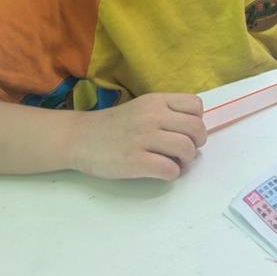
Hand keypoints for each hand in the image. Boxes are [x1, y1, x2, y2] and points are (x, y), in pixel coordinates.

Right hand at [71, 93, 206, 180]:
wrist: (79, 138)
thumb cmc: (114, 125)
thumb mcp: (142, 107)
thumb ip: (166, 112)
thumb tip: (193, 130)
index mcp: (156, 101)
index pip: (195, 105)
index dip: (197, 120)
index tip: (186, 131)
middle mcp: (152, 116)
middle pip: (196, 128)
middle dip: (197, 143)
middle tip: (186, 151)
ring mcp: (143, 138)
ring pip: (187, 149)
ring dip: (187, 160)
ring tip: (176, 162)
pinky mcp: (135, 161)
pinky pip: (170, 169)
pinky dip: (173, 174)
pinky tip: (163, 172)